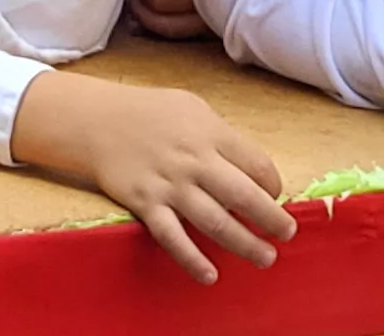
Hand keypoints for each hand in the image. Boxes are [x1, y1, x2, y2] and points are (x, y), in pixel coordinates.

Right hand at [9, 73, 293, 283]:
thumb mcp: (192, 108)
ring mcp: (170, 185)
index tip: (274, 196)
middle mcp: (195, 161)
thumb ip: (222, 137)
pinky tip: (210, 274)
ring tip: (265, 257)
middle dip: (272, 219)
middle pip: (245, 196)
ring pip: (215, 221)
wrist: (96, 120)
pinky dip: (192, 259)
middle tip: (287, 233)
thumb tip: (251, 168)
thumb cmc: (148, 112)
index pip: (258, 165)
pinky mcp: (145, 204)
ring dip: (245, 243)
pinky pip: (172, 237)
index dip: (273, 185)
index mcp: (211, 134)